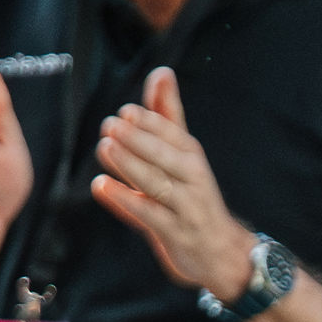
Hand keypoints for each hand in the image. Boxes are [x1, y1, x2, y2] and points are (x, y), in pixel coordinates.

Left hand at [92, 67, 253, 299]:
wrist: (219, 249)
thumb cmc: (192, 192)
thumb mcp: (182, 153)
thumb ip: (167, 115)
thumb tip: (161, 72)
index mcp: (192, 155)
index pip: (174, 135)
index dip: (151, 123)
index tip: (127, 111)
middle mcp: (192, 178)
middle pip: (165, 156)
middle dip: (139, 140)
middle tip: (110, 124)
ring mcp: (183, 207)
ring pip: (156, 184)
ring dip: (130, 165)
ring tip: (105, 147)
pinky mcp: (173, 232)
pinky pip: (147, 215)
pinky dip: (124, 200)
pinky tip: (101, 186)